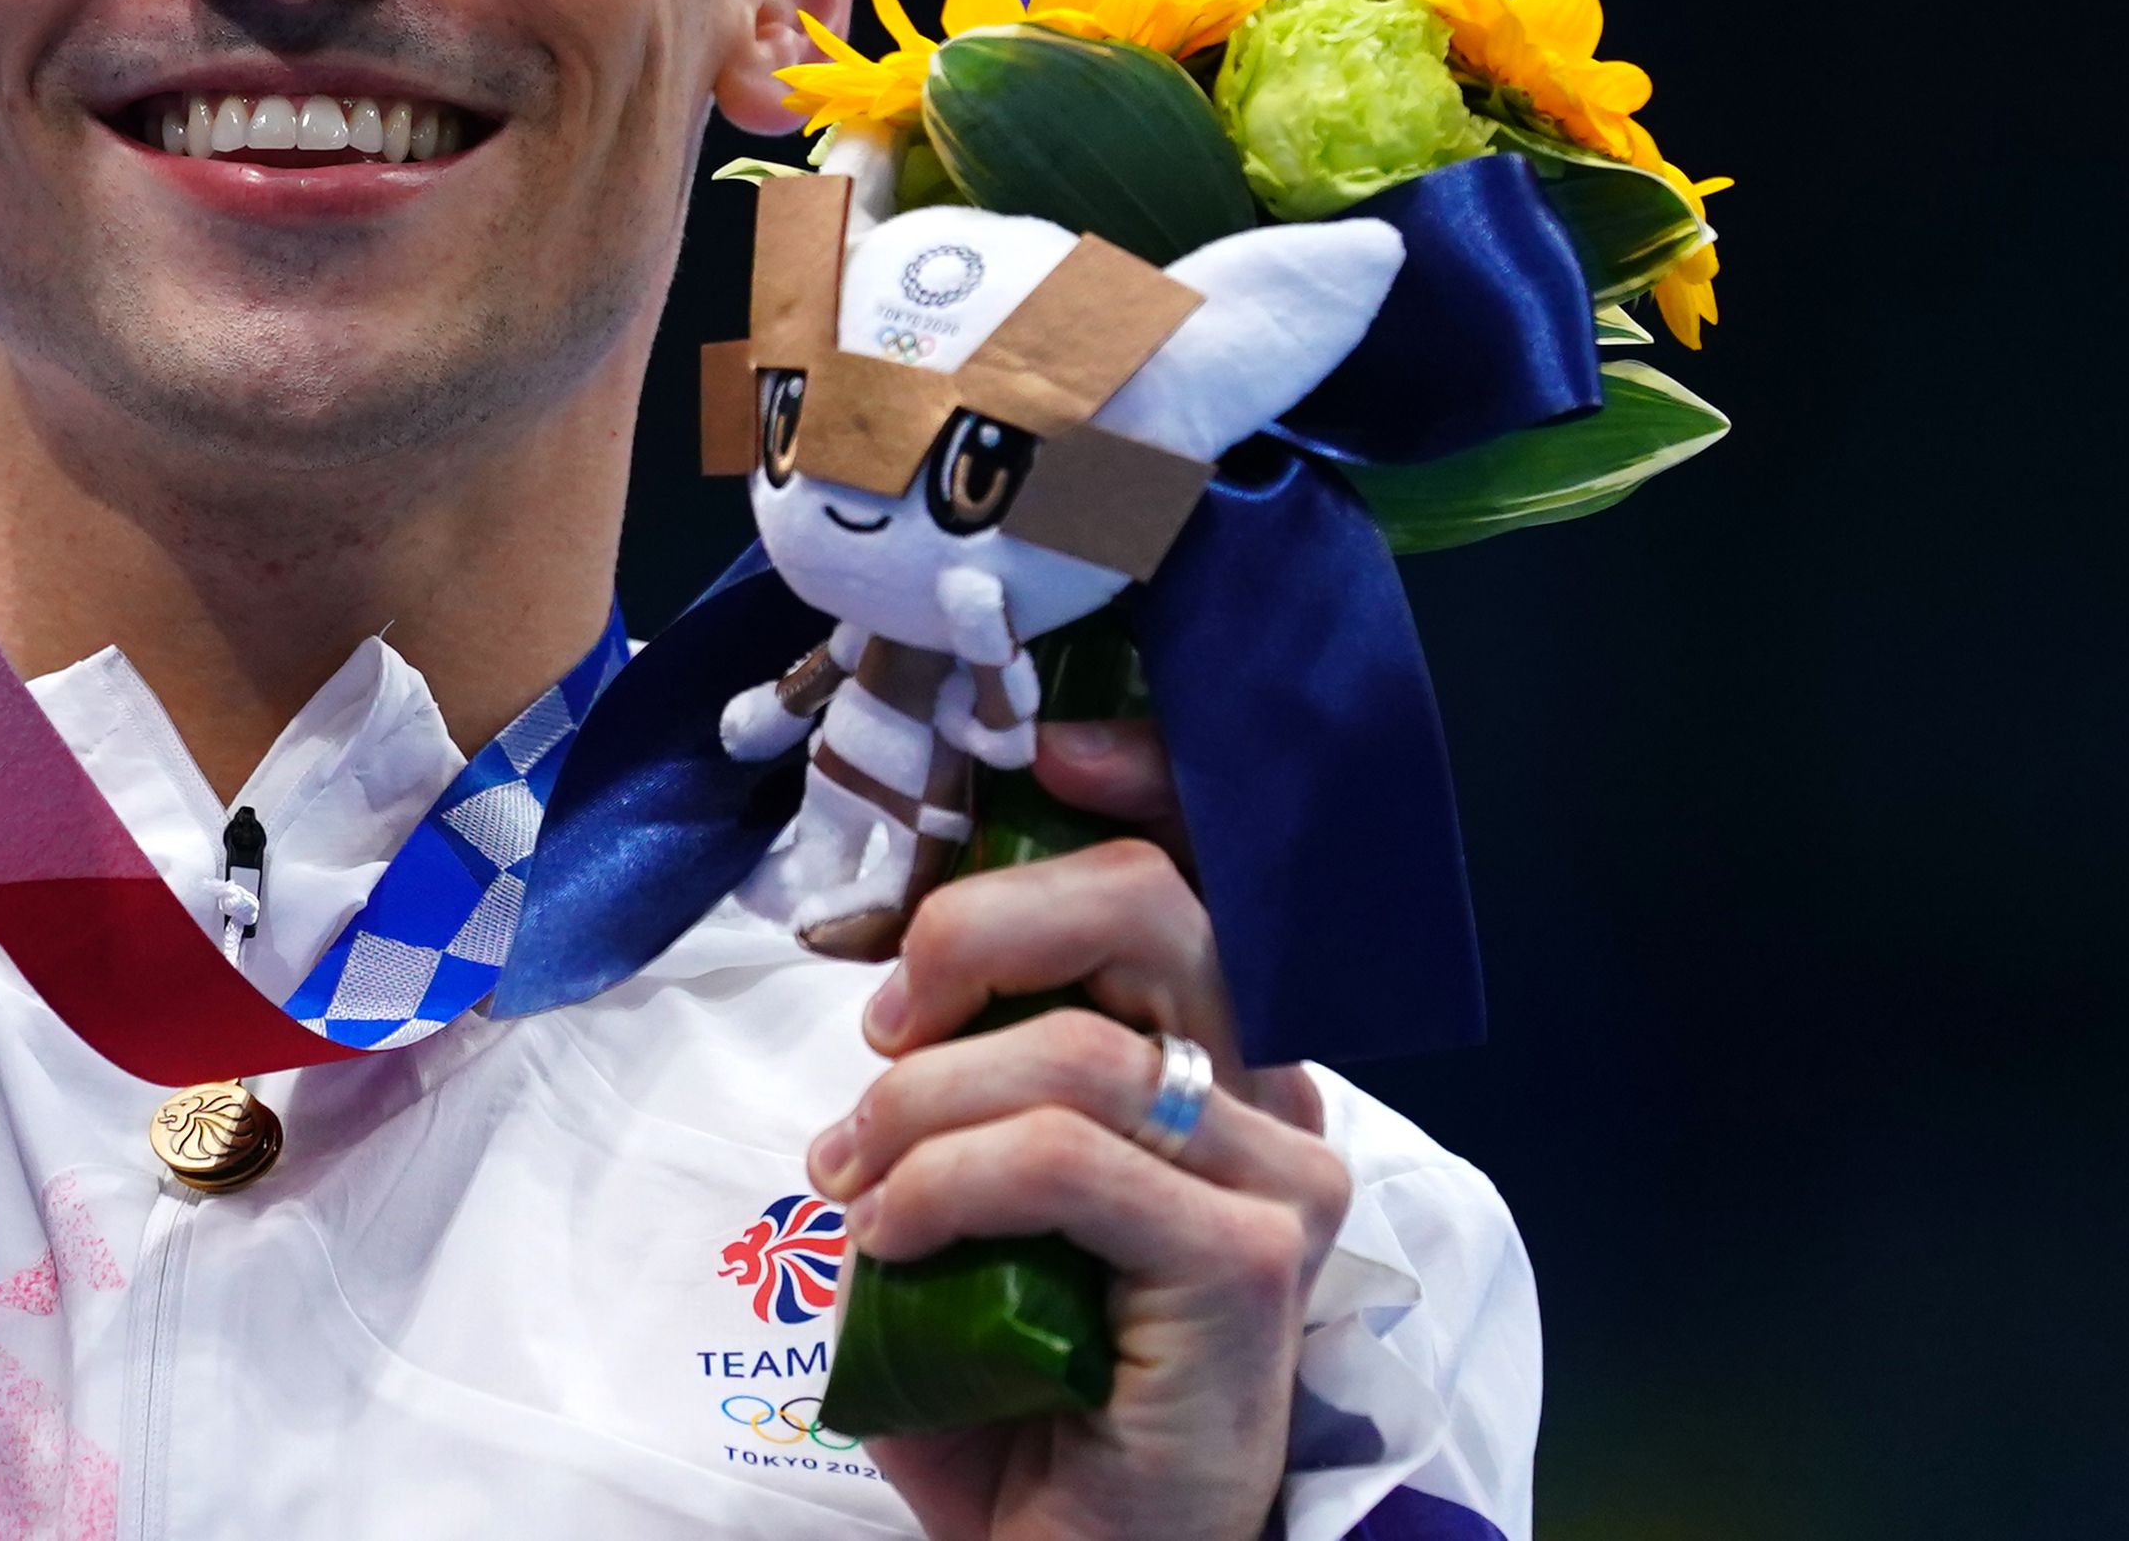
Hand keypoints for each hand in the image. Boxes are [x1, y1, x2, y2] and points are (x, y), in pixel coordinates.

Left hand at [801, 717, 1350, 1540]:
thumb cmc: (1013, 1383)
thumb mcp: (963, 1191)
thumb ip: (960, 1074)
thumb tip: (888, 984)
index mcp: (1215, 1059)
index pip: (1200, 866)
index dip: (1128, 773)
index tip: (1028, 746)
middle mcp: (1272, 1100)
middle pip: (1156, 902)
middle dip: (981, 927)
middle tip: (882, 1025)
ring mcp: (1278, 1184)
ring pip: (1086, 1046)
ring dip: (922, 1099)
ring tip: (850, 1178)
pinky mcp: (1247, 1269)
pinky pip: (1071, 1159)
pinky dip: (946, 1179)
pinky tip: (890, 1235)